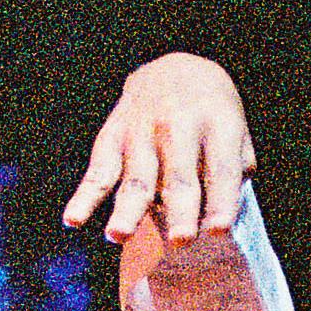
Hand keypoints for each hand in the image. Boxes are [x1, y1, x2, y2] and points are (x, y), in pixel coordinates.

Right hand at [62, 52, 256, 243]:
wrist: (173, 69)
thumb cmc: (211, 115)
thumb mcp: (237, 130)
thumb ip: (235, 170)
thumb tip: (219, 216)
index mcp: (217, 122)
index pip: (221, 168)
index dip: (221, 200)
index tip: (219, 229)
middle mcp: (179, 124)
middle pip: (179, 176)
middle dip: (180, 210)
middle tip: (180, 240)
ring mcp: (141, 130)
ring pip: (137, 177)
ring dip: (127, 209)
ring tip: (119, 235)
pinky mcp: (112, 136)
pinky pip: (98, 171)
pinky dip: (84, 196)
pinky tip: (73, 219)